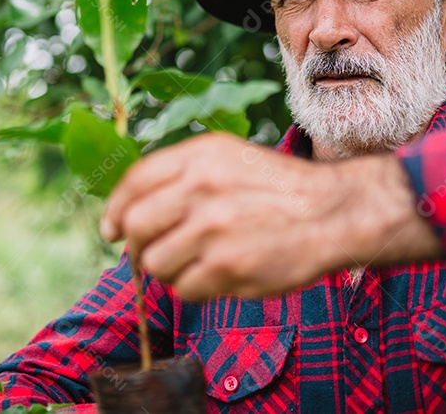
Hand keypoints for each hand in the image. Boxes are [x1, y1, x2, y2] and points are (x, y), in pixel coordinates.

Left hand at [99, 132, 444, 300]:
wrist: (334, 212)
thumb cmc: (278, 189)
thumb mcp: (229, 159)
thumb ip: (180, 176)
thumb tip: (126, 212)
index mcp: (200, 156)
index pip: (134, 182)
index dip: (115, 210)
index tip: (111, 229)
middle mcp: (201, 189)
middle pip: (135, 228)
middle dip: (141, 245)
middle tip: (162, 250)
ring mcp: (212, 229)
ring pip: (155, 265)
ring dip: (172, 270)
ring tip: (204, 261)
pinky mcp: (227, 267)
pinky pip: (184, 290)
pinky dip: (198, 289)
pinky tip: (223, 274)